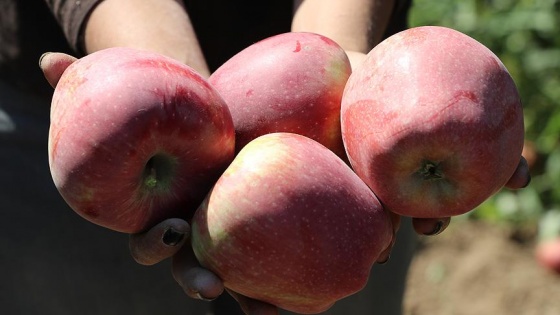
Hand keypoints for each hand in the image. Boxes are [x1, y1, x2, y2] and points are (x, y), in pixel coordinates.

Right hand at [39, 51, 276, 314]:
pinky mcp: (262, 231)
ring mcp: (228, 237)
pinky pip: (271, 267)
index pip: (150, 243)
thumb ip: (93, 85)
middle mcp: (195, 234)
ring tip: (263, 312)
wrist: (226, 121)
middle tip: (209, 285)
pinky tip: (298, 299)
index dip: (154, 244)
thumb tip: (49, 63)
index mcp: (164, 216)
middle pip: (188, 269)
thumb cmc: (176, 113)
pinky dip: (280, 290)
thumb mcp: (144, 103)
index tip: (172, 230)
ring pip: (232, 278)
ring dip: (244, 298)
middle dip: (193, 279)